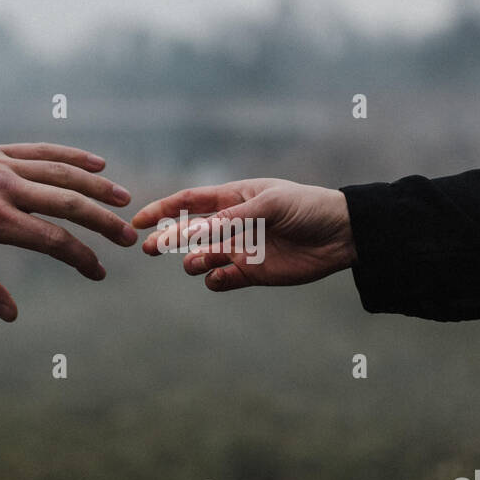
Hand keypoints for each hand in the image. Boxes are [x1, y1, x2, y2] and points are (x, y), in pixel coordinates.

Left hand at [0, 137, 136, 319]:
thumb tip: (12, 314)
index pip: (51, 239)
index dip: (81, 258)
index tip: (98, 272)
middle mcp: (4, 188)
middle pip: (67, 202)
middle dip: (102, 222)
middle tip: (128, 238)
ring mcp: (3, 165)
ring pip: (61, 172)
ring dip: (97, 185)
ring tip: (124, 200)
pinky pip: (43, 150)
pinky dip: (72, 155)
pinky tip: (98, 162)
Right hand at [132, 178, 355, 290]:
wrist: (340, 235)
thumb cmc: (306, 207)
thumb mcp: (270, 204)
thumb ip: (232, 218)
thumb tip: (195, 232)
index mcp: (232, 198)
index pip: (188, 202)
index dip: (162, 210)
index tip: (140, 220)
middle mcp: (231, 224)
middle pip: (188, 232)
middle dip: (167, 239)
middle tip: (150, 249)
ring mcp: (240, 249)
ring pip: (202, 258)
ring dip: (194, 261)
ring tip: (198, 262)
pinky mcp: (251, 273)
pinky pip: (222, 280)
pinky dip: (215, 281)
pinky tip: (219, 277)